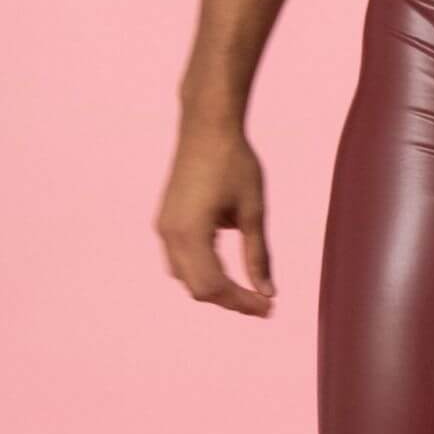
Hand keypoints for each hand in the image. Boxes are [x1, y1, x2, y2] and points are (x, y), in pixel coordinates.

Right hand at [155, 121, 276, 316]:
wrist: (206, 125)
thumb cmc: (234, 162)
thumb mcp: (253, 211)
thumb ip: (258, 255)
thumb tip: (267, 292)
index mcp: (191, 233)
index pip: (215, 286)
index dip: (241, 303)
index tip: (269, 308)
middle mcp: (170, 234)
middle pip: (198, 288)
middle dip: (229, 300)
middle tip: (263, 304)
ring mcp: (164, 227)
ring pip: (186, 277)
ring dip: (214, 288)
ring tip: (248, 291)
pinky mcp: (166, 220)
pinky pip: (180, 260)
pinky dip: (202, 271)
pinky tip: (227, 270)